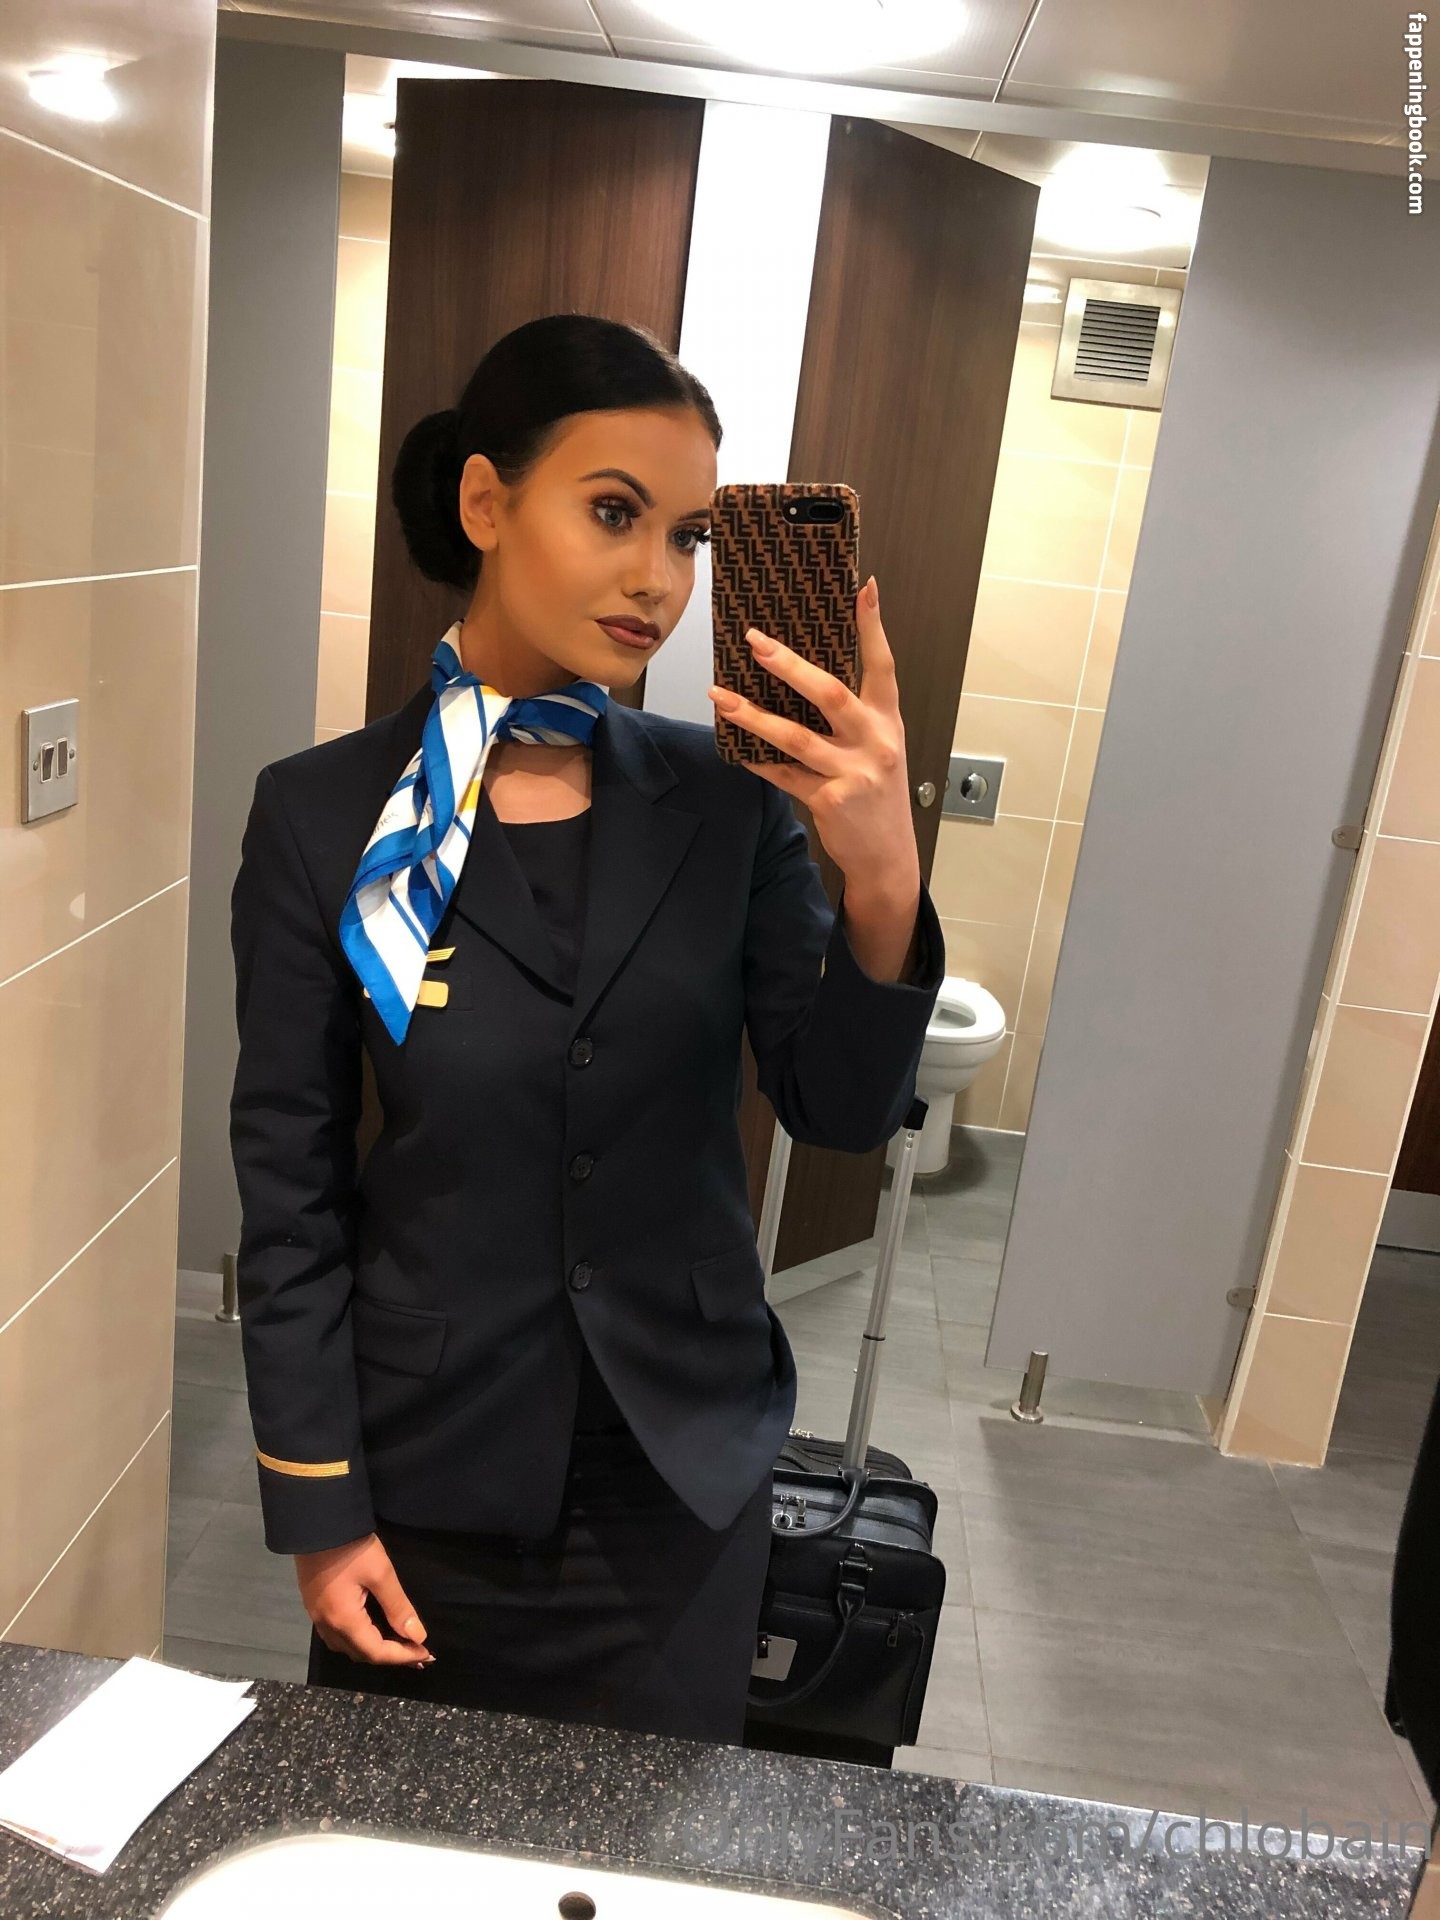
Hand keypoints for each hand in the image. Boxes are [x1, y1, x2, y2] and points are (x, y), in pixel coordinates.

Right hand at [295, 1534, 435, 1666]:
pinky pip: (337, 1635)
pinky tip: (371, 1631)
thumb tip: (417, 1636)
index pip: (376, 1653)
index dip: (403, 1656)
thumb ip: (398, 1607)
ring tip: (398, 1646)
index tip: (427, 1654)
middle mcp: (328, 1626)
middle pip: (361, 1654)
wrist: (316, 1523)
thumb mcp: (381, 1574)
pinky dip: (359, 1639)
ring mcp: (317, 1617)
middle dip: (391, 1656)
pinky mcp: (315, 1605)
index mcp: (344, 1621)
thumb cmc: (351, 1548)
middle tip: (417, 1652)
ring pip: (347, 1647)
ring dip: (373, 1650)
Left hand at [707, 575, 919, 897]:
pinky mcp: (830, 801)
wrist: (888, 854)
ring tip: (720, 696)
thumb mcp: (880, 747)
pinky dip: (757, 759)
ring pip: (796, 738)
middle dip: (790, 666)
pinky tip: (734, 745)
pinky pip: (783, 774)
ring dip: (754, 715)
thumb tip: (802, 676)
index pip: (883, 665)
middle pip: (830, 694)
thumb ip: (855, 716)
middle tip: (755, 642)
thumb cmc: (877, 793)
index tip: (862, 588)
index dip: (873, 626)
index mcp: (888, 720)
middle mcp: (875, 742)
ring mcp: (853, 773)